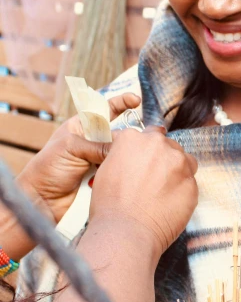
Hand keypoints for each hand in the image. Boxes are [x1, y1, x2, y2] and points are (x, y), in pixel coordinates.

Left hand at [17, 93, 140, 224]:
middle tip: (137, 138)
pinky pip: (118, 170)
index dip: (120, 103)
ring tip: (129, 158)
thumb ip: (98, 145)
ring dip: (124, 155)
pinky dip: (121, 170)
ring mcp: (97, 160)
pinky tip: (124, 173)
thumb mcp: (71, 148)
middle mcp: (91, 142)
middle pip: (117, 132)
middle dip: (127, 134)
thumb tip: (125, 147)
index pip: (103, 110)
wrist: (42, 201)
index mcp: (81, 127)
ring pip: (120, 152)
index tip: (136, 100)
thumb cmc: (48, 169)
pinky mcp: (102, 177)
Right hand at [89, 127, 197, 257]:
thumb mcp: (105, 170)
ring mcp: (179, 164)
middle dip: (163, 161)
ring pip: (184, 161)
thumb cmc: (110, 207)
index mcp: (133, 138)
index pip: (147, 135)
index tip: (145, 162)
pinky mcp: (192, 184)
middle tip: (152, 181)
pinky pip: (190, 184)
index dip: (146, 151)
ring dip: (177, 172)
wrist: (126, 233)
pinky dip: (182, 192)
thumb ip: (122, 155)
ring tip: (163, 192)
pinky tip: (169, 205)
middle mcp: (158, 145)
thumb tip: (127, 155)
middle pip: (168, 146)